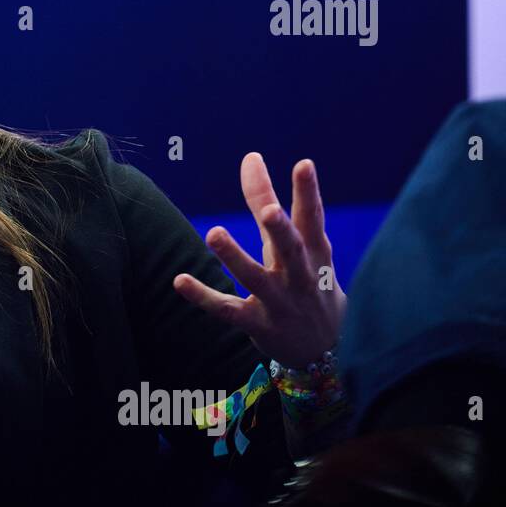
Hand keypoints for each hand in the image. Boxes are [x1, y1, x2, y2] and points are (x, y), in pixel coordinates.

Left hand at [172, 154, 346, 369]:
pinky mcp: (258, 324)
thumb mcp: (298, 245)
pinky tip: (180, 280)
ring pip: (255, 279)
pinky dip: (204, 296)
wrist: (326, 349)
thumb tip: (250, 157)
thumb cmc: (308, 281)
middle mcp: (299, 276)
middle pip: (291, 250)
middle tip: (269, 211)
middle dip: (281, 230)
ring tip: (214, 233)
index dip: (308, 192)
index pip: (312, 218)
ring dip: (235, 257)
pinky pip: (227, 310)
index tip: (304, 164)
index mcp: (315, 253)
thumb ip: (270, 201)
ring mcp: (279, 302)